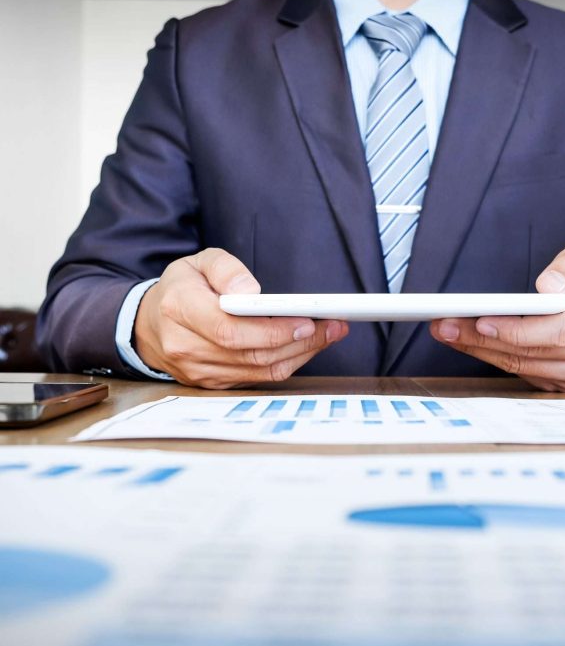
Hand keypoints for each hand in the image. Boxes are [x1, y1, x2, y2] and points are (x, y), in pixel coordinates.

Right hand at [133, 248, 347, 388]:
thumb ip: (227, 269)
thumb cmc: (182, 288)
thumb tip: (251, 292)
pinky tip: (307, 346)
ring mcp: (198, 371)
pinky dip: (287, 362)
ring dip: (301, 354)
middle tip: (333, 326)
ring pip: (259, 371)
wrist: (150, 324)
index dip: (272, 330)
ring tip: (329, 334)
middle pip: (252, 354)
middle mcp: (185, 346)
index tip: (307, 321)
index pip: (231, 329)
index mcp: (180, 309)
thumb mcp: (199, 261)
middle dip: (299, 341)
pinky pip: (257, 379)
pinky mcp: (212, 384)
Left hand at [430, 244, 564, 391]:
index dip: (518, 329)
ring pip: (525, 365)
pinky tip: (469, 344)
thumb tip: (547, 286)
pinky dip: (494, 359)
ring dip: (481, 351)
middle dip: (485, 339)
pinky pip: (524, 374)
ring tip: (448, 332)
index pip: (560, 328)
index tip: (482, 320)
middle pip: (535, 350)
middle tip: (446, 325)